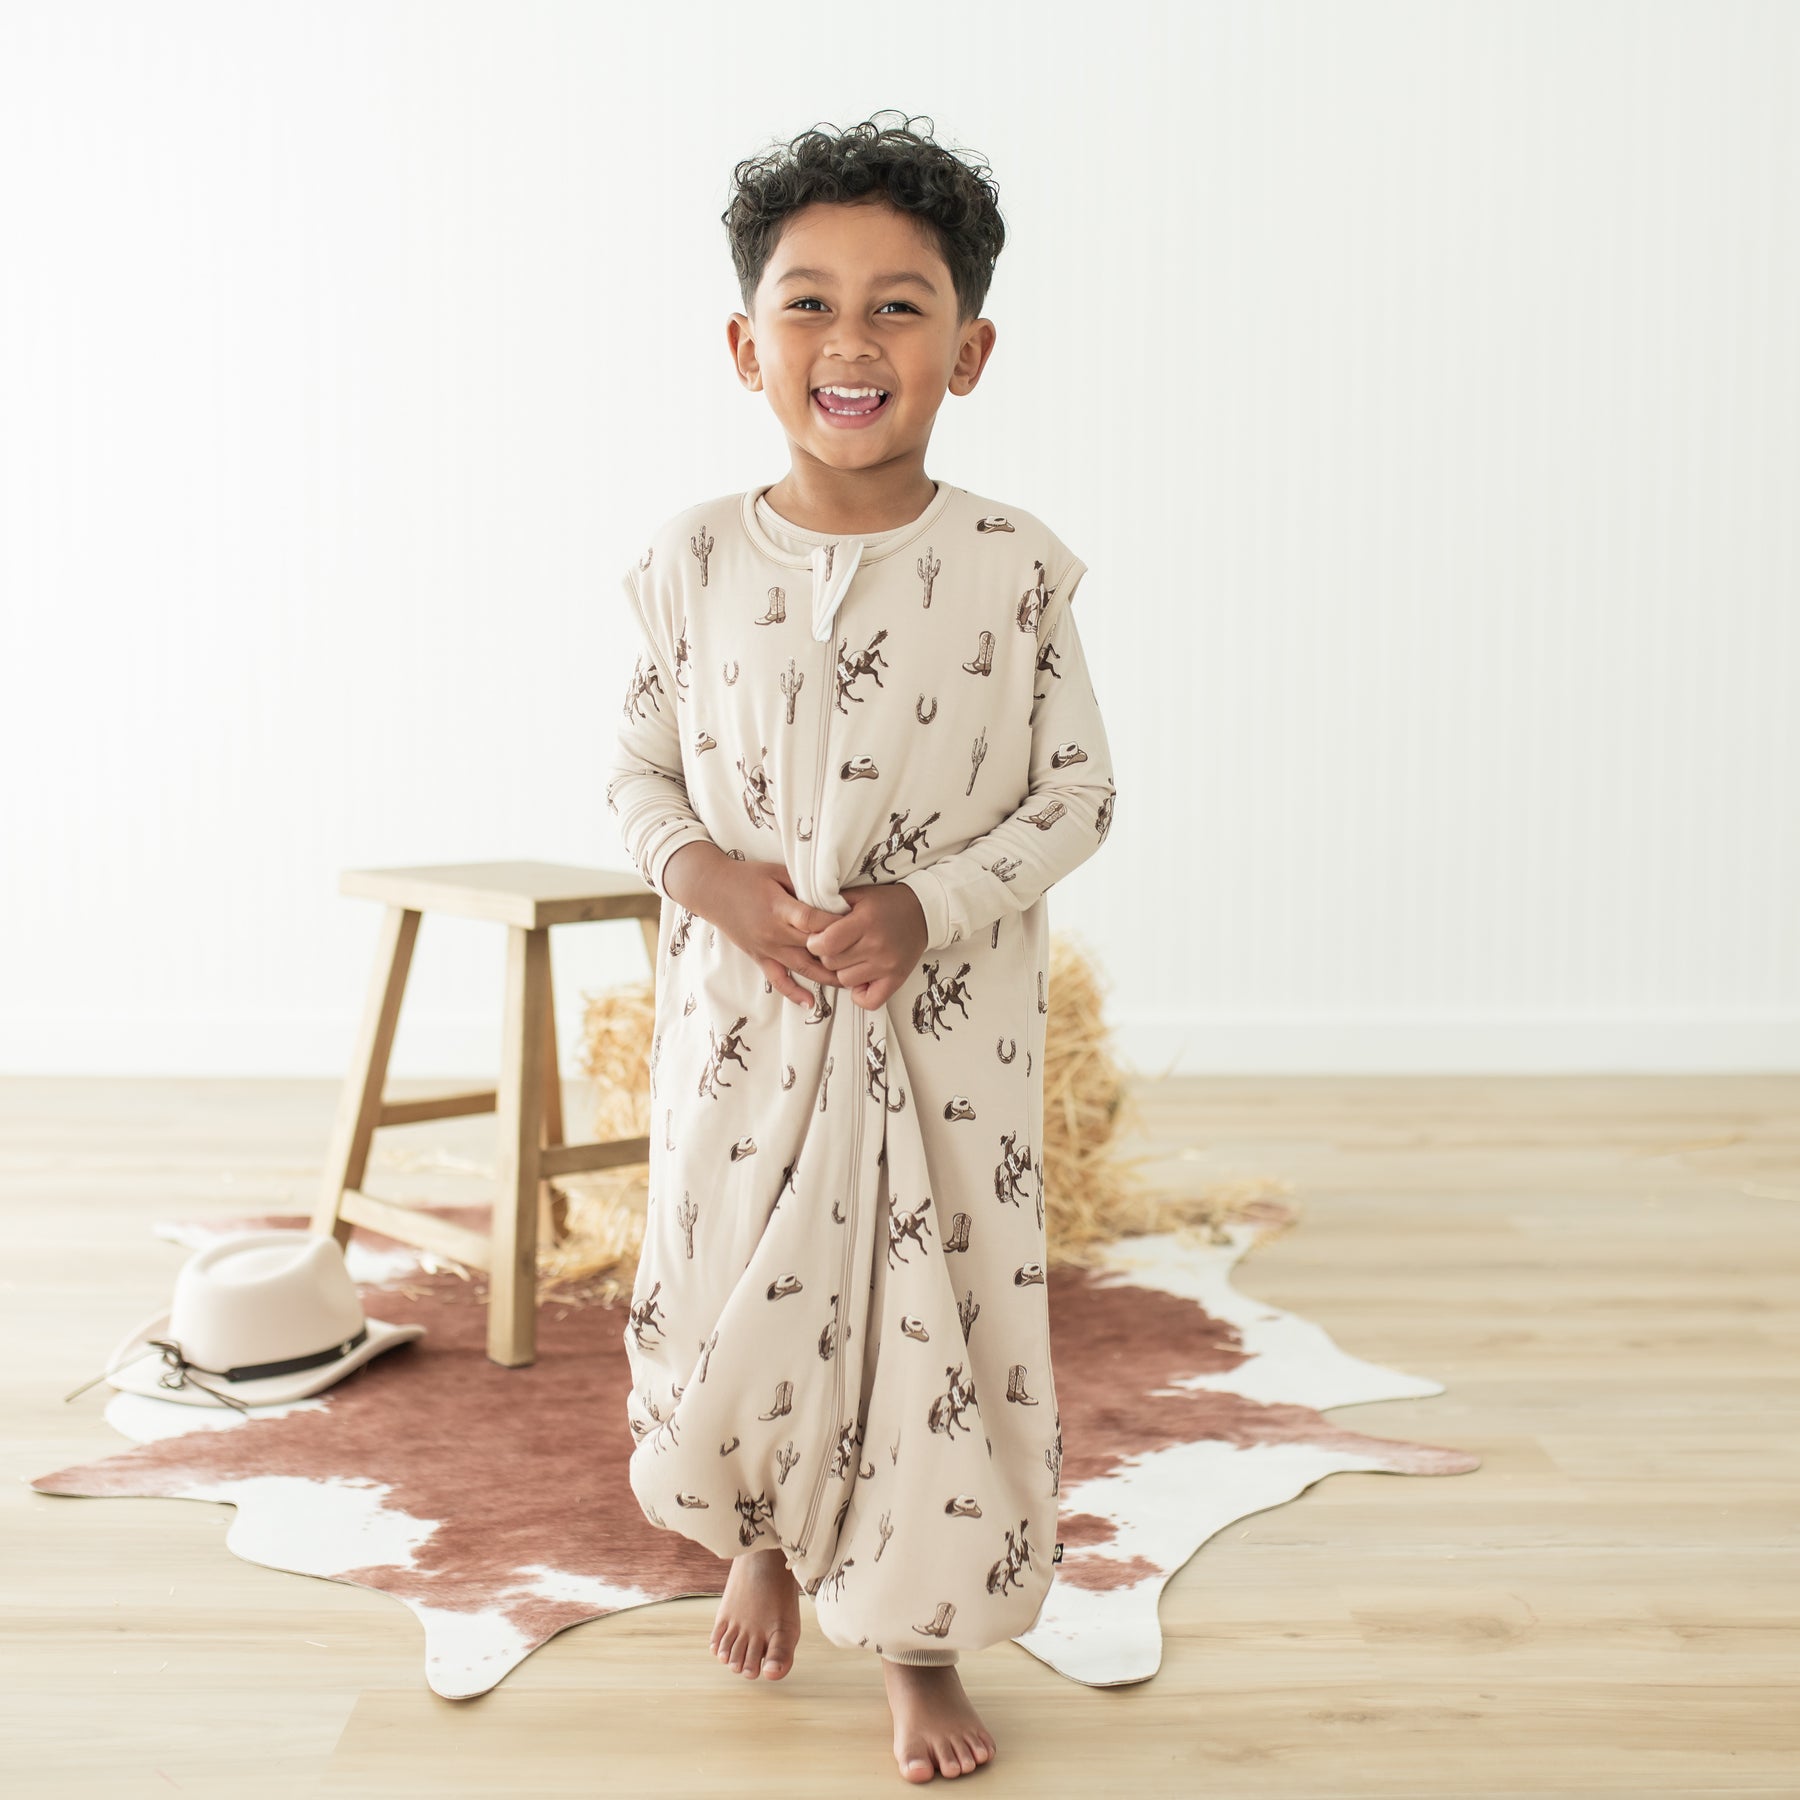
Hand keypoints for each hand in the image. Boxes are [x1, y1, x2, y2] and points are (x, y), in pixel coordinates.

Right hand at [662, 842, 843, 1005]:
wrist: (712, 889)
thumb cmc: (748, 876)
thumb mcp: (778, 872)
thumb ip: (804, 885)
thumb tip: (833, 894)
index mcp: (780, 907)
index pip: (814, 920)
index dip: (837, 925)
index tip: (859, 926)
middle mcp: (775, 932)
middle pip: (814, 948)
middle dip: (840, 954)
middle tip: (866, 958)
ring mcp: (767, 948)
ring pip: (802, 968)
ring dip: (826, 978)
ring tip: (851, 983)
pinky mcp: (759, 957)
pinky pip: (778, 980)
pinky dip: (793, 993)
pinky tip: (809, 1003)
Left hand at [804, 882, 928, 1010]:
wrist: (923, 912)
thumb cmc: (887, 903)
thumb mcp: (859, 895)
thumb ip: (832, 905)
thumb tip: (806, 919)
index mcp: (865, 921)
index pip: (826, 943)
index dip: (815, 943)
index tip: (818, 939)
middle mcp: (876, 945)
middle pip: (832, 963)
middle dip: (827, 955)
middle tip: (836, 947)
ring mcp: (887, 965)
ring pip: (845, 981)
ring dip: (843, 971)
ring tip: (852, 958)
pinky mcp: (896, 979)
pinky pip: (869, 1000)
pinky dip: (861, 994)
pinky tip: (861, 978)